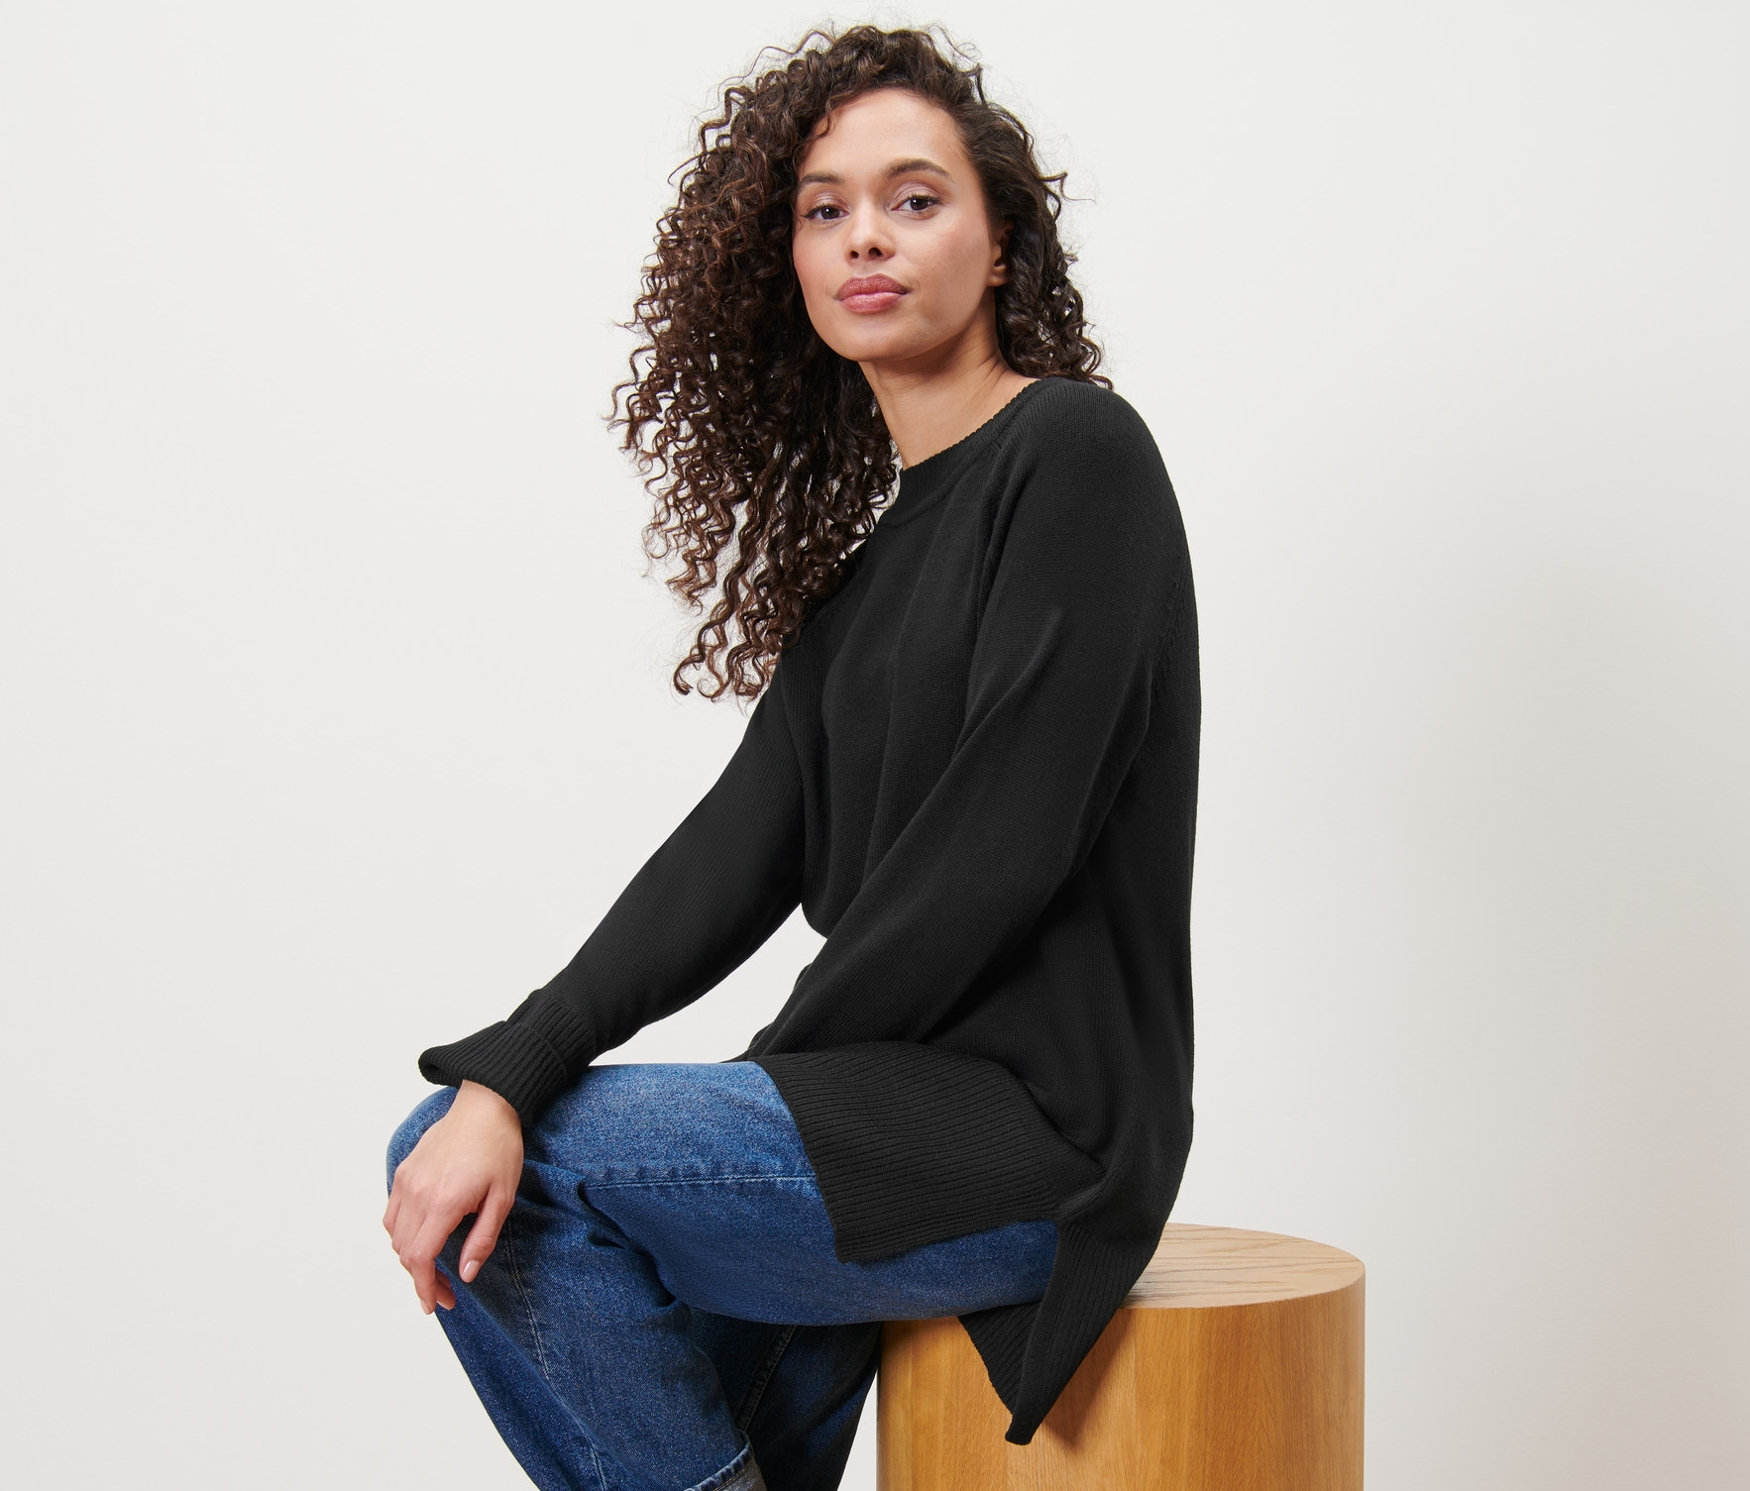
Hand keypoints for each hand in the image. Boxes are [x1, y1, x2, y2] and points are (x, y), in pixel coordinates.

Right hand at [383, 1080, 523, 1312]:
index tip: (436, 1305)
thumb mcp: (503, 1198)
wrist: (485, 1105)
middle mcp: (417, 1192)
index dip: (425, 1288)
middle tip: (446, 1291)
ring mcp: (406, 1181)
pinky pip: (392, 1213)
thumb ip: (482, 1240)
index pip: (420, 1258)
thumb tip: (465, 1275)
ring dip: (410, 1257)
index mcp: (443, 1201)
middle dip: (422, 1278)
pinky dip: (401, 1233)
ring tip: (434, 1267)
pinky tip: (423, 1237)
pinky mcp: (403, 1171)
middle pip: (405, 1251)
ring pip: (394, 1235)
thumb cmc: (500, 1148)